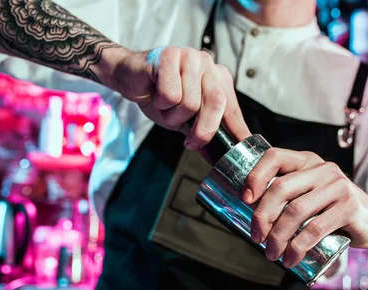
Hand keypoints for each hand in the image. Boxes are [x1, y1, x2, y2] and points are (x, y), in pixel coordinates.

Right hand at [108, 46, 250, 148]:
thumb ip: (202, 132)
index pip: (232, 108)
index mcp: (217, 77)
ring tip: (164, 105)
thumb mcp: (184, 119)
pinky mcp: (169, 55)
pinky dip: (160, 102)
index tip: (238, 149)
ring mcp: (189, 57)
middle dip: (204, 130)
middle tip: (191, 142)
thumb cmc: (157, 95)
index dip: (236, 130)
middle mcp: (207, 63)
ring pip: (190, 102)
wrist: (128, 76)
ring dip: (173, 114)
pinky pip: (171, 94)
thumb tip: (216, 156)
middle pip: (216, 103)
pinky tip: (155, 93)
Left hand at [243, 148, 367, 267]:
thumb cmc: (334, 211)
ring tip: (272, 254)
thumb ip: (289, 196)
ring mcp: (338, 186)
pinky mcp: (349, 207)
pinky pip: (315, 228)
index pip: (275, 157)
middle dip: (262, 216)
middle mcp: (323, 169)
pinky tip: (290, 259)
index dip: (255, 176)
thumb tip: (250, 217)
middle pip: (281, 188)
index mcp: (308, 161)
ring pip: (295, 211)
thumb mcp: (311, 195)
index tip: (244, 199)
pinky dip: (297, 247)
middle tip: (256, 237)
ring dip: (278, 237)